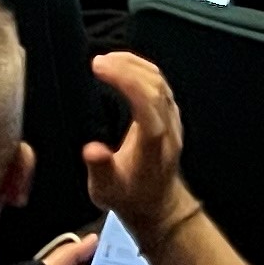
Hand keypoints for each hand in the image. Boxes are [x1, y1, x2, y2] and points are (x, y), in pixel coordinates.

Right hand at [80, 51, 192, 225]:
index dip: (124, 79)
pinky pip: (160, 85)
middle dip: (127, 66)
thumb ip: (100, 169)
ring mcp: (172, 120)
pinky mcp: (170, 116)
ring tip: (108, 59)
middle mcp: (168, 126)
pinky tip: (123, 67)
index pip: (146, 101)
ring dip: (135, 65)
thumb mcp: (106, 191)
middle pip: (155, 85)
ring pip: (160, 81)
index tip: (98, 66)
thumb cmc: (129, 196)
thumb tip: (91, 149)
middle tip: (98, 61)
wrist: (158, 205)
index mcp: (153, 142)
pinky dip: (141, 70)